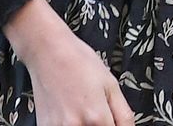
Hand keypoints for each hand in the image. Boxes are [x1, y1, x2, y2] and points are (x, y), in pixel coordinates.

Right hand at [3, 0, 133, 125]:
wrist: (48, 53)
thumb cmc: (79, 63)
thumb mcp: (112, 85)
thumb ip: (123, 114)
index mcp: (96, 116)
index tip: (114, 121)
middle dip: (103, 124)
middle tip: (100, 112)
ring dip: (87, 124)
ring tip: (84, 109)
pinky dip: (72, 124)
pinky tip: (71, 112)